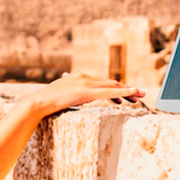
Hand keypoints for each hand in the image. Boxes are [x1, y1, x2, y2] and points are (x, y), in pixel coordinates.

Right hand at [18, 72, 144, 119]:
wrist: (39, 102)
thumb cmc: (48, 101)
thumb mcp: (62, 94)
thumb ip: (71, 92)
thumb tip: (76, 96)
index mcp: (80, 78)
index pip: (102, 82)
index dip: (116, 88)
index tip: (127, 94)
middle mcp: (85, 78)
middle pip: (110, 83)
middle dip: (126, 89)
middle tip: (140, 94)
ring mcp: (86, 84)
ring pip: (112, 86)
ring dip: (128, 90)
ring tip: (140, 95)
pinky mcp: (86, 92)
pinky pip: (108, 92)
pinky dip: (123, 91)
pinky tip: (132, 93)